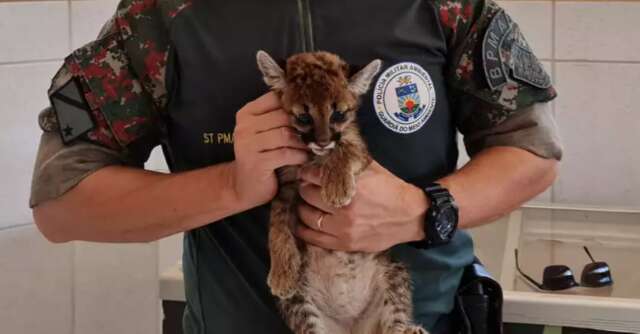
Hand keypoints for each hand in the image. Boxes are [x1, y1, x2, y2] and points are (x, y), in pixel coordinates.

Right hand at [231, 92, 308, 208]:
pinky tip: (303, 158)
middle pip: (282, 116)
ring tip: (311, 146)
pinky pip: (285, 153)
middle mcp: (244, 127)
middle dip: (302, 125)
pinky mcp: (256, 163)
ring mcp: (248, 145)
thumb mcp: (265, 132)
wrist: (244, 187)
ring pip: (285, 134)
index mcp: (246, 114)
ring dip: (302, 141)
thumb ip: (279, 117)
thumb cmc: (260, 156)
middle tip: (317, 132)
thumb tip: (310, 106)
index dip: (295, 104)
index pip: (274, 98)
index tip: (310, 113)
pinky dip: (299, 155)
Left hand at [296, 161, 427, 251]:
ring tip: (306, 203)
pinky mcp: (346, 243)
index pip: (315, 175)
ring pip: (308, 216)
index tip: (306, 172)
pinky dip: (304, 230)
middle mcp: (345, 207)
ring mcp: (344, 228)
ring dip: (303, 207)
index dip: (307, 172)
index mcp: (352, 184)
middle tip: (306, 186)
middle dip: (305, 188)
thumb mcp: (374, 166)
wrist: (413, 216)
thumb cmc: (394, 188)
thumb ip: (350, 160)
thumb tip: (328, 151)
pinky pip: (315, 238)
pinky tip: (301, 224)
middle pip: (308, 195)